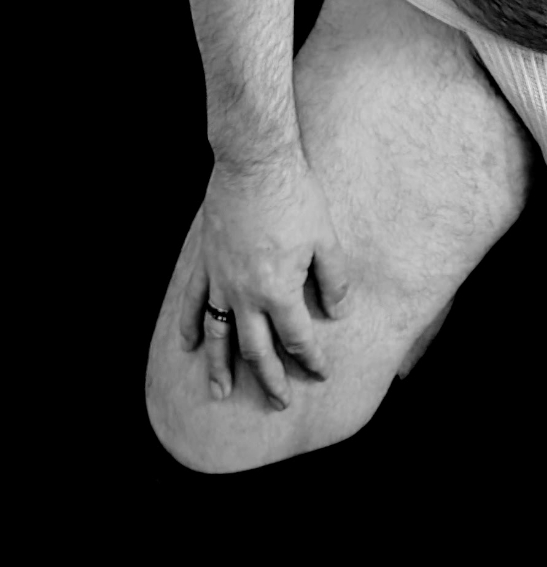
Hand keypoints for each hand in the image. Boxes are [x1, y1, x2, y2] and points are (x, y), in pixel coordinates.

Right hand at [178, 157, 349, 408]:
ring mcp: (220, 280)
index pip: (297, 338)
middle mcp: (245, 294)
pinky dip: (189, 325)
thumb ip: (334, 280)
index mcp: (279, 291)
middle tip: (278, 403)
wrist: (254, 163)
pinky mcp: (205, 262)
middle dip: (269, 379)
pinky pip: (192, 302)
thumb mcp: (327, 239)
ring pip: (218, 334)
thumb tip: (338, 313)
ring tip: (220, 393)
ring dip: (219, 367)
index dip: (311, 359)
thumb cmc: (296, 197)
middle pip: (256, 348)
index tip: (320, 373)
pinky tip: (187, 345)